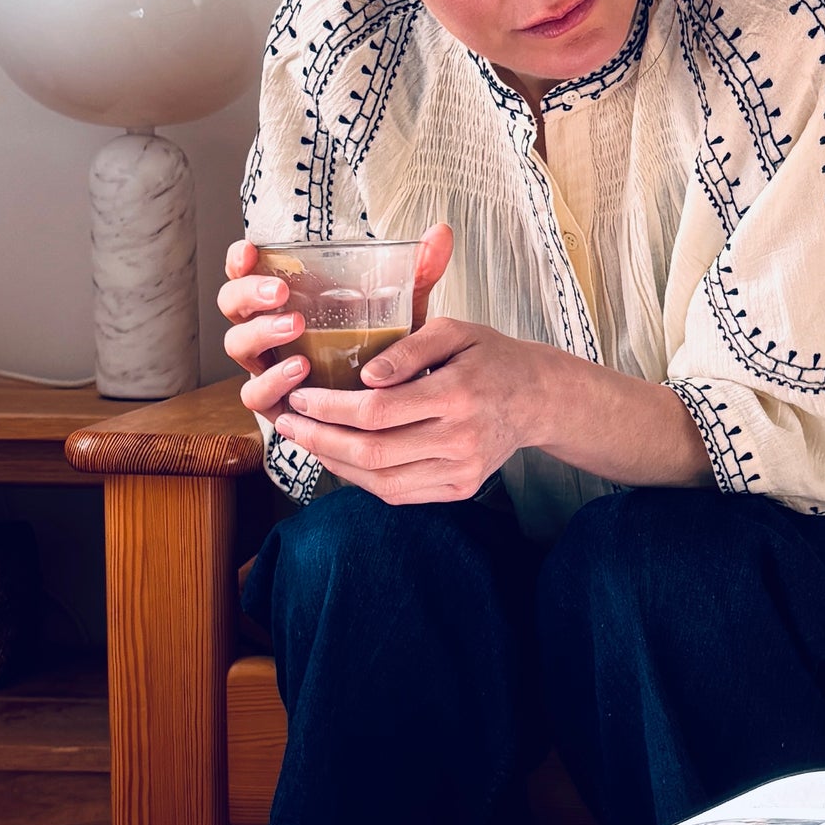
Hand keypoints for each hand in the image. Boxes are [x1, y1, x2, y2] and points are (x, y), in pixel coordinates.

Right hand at [219, 225, 454, 446]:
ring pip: (237, 347)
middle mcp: (267, 329)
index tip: (250, 249)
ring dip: (261, 333)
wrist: (389, 408)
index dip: (239, 259)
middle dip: (249, 294)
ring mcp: (267, 366)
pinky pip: (255, 394)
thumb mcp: (399, 308)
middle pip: (231, 305)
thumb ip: (417, 273)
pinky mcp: (276, 403)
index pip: (246, 271)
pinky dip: (273, 382)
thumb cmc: (382, 348)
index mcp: (285, 299)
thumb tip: (441, 233)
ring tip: (296, 327)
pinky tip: (301, 371)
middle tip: (280, 291)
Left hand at [271, 312, 559, 504]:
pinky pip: (399, 494)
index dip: (330, 408)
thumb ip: (409, 348)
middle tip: (287, 423)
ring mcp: (462, 472)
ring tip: (305, 440)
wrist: (537, 399)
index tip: (300, 396)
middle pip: (373, 452)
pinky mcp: (460, 490)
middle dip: (320, 439)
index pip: (378, 411)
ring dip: (334, 463)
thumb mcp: (455, 330)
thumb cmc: (491, 357)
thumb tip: (365, 377)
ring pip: (381, 481)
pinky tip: (339, 458)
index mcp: (457, 395)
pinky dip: (362, 480)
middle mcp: (460, 440)